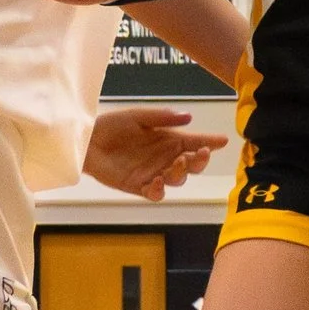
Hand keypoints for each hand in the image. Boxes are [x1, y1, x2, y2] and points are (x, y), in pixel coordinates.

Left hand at [85, 106, 225, 198]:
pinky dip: (159, 190)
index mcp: (168, 139)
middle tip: (199, 153)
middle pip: (191, 165)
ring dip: (181, 173)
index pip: (193, 142)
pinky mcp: (138, 187)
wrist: (86, 141)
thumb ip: (162, 117)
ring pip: (178, 180)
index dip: (209, 142)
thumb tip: (188, 117)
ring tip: (178, 163)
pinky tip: (157, 180)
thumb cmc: (111, 125)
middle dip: (200, 161)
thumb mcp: (138, 116)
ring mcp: (153, 173)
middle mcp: (164, 158)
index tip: (222, 141)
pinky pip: (155, 193)